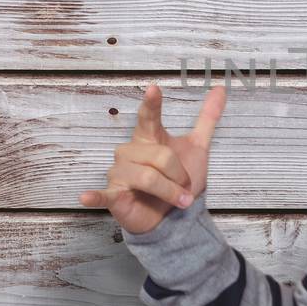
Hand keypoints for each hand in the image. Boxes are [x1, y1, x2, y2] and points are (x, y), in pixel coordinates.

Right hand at [79, 82, 226, 234]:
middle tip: (185, 188)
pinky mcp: (113, 195)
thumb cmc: (178, 179)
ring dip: (170, 192)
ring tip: (177, 201)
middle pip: (161, 156)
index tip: (154, 89)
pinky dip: (95, 196)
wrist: (172, 216)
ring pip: (149, 178)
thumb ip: (206, 119)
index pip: (149, 117)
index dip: (152, 104)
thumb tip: (221, 90)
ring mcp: (119, 173)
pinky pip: (104, 194)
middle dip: (180, 175)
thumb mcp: (197, 147)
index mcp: (148, 137)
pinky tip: (85, 197)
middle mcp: (130, 151)